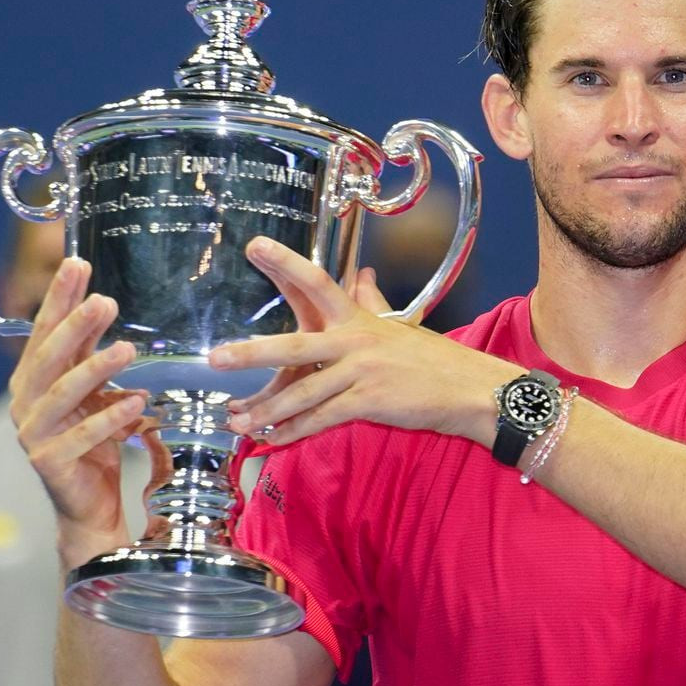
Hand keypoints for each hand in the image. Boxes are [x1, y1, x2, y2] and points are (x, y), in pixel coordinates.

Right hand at [9, 257, 156, 566]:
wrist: (89, 504)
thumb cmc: (93, 441)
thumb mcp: (96, 390)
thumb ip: (94, 353)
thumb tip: (104, 302)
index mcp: (34, 379)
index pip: (45, 330)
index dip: (60, 298)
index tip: (78, 263)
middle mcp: (26, 402)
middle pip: (49, 356)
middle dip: (75, 325)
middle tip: (104, 300)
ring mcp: (34, 433)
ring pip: (62, 394)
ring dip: (95, 368)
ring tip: (127, 348)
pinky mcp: (50, 462)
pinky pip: (82, 436)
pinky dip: (110, 418)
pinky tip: (136, 402)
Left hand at [208, 237, 516, 448]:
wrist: (470, 390)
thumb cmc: (434, 359)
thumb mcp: (400, 325)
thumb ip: (373, 301)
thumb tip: (361, 274)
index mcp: (359, 317)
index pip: (317, 283)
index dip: (285, 262)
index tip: (255, 245)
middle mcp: (355, 340)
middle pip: (294, 345)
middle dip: (252, 353)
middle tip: (216, 358)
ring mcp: (361, 372)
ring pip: (301, 393)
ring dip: (265, 410)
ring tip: (236, 420)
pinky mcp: (369, 402)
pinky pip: (322, 419)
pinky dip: (294, 432)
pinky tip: (273, 439)